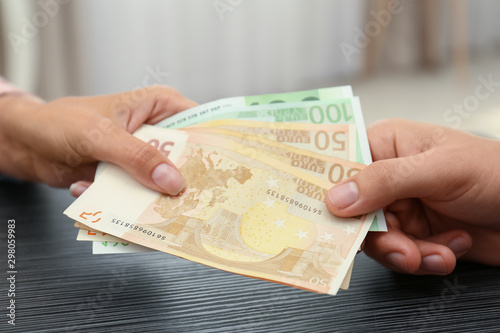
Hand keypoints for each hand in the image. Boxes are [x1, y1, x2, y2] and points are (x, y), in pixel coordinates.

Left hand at [0, 85, 195, 195]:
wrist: (29, 144)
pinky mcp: (131, 178)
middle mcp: (158, 133)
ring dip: (154, 199)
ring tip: (142, 208)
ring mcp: (144, 158)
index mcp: (160, 107)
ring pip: (166, 184)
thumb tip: (172, 180)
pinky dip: (128, 205)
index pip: (200, 125)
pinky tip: (98, 194)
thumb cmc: (62, 123)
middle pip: (187, 161)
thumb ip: (137, 156)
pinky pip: (143, 196)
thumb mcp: (102, 135)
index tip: (223, 174)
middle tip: (190, 203)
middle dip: (185, 183)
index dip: (213, 148)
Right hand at [326, 119, 499, 274]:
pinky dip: (425, 259)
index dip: (327, 189)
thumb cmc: (496, 172)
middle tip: (401, 248)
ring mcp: (399, 208)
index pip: (339, 164)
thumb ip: (385, 180)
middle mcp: (386, 177)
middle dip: (378, 236)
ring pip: (374, 239)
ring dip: (406, 252)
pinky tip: (450, 247)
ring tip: (434, 253)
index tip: (323, 214)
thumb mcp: (439, 169)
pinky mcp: (414, 235)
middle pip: (352, 211)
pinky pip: (399, 254)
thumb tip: (336, 197)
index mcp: (385, 145)